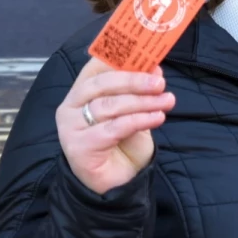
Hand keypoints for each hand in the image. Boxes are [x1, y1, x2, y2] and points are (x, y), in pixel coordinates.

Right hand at [55, 58, 175, 194]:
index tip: (145, 53)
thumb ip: (138, 91)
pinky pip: (113, 128)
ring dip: (143, 102)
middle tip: (160, 82)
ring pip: (109, 106)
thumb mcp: (133, 112)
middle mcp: (70, 106)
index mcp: (81, 92)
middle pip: (102, 84)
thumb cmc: (122, 145)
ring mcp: (71, 127)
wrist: (116, 184)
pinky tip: (157, 118)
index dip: (119, 57)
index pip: (96, 67)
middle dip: (134, 80)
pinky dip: (139, 120)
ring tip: (167, 101)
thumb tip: (155, 68)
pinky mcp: (79, 146)